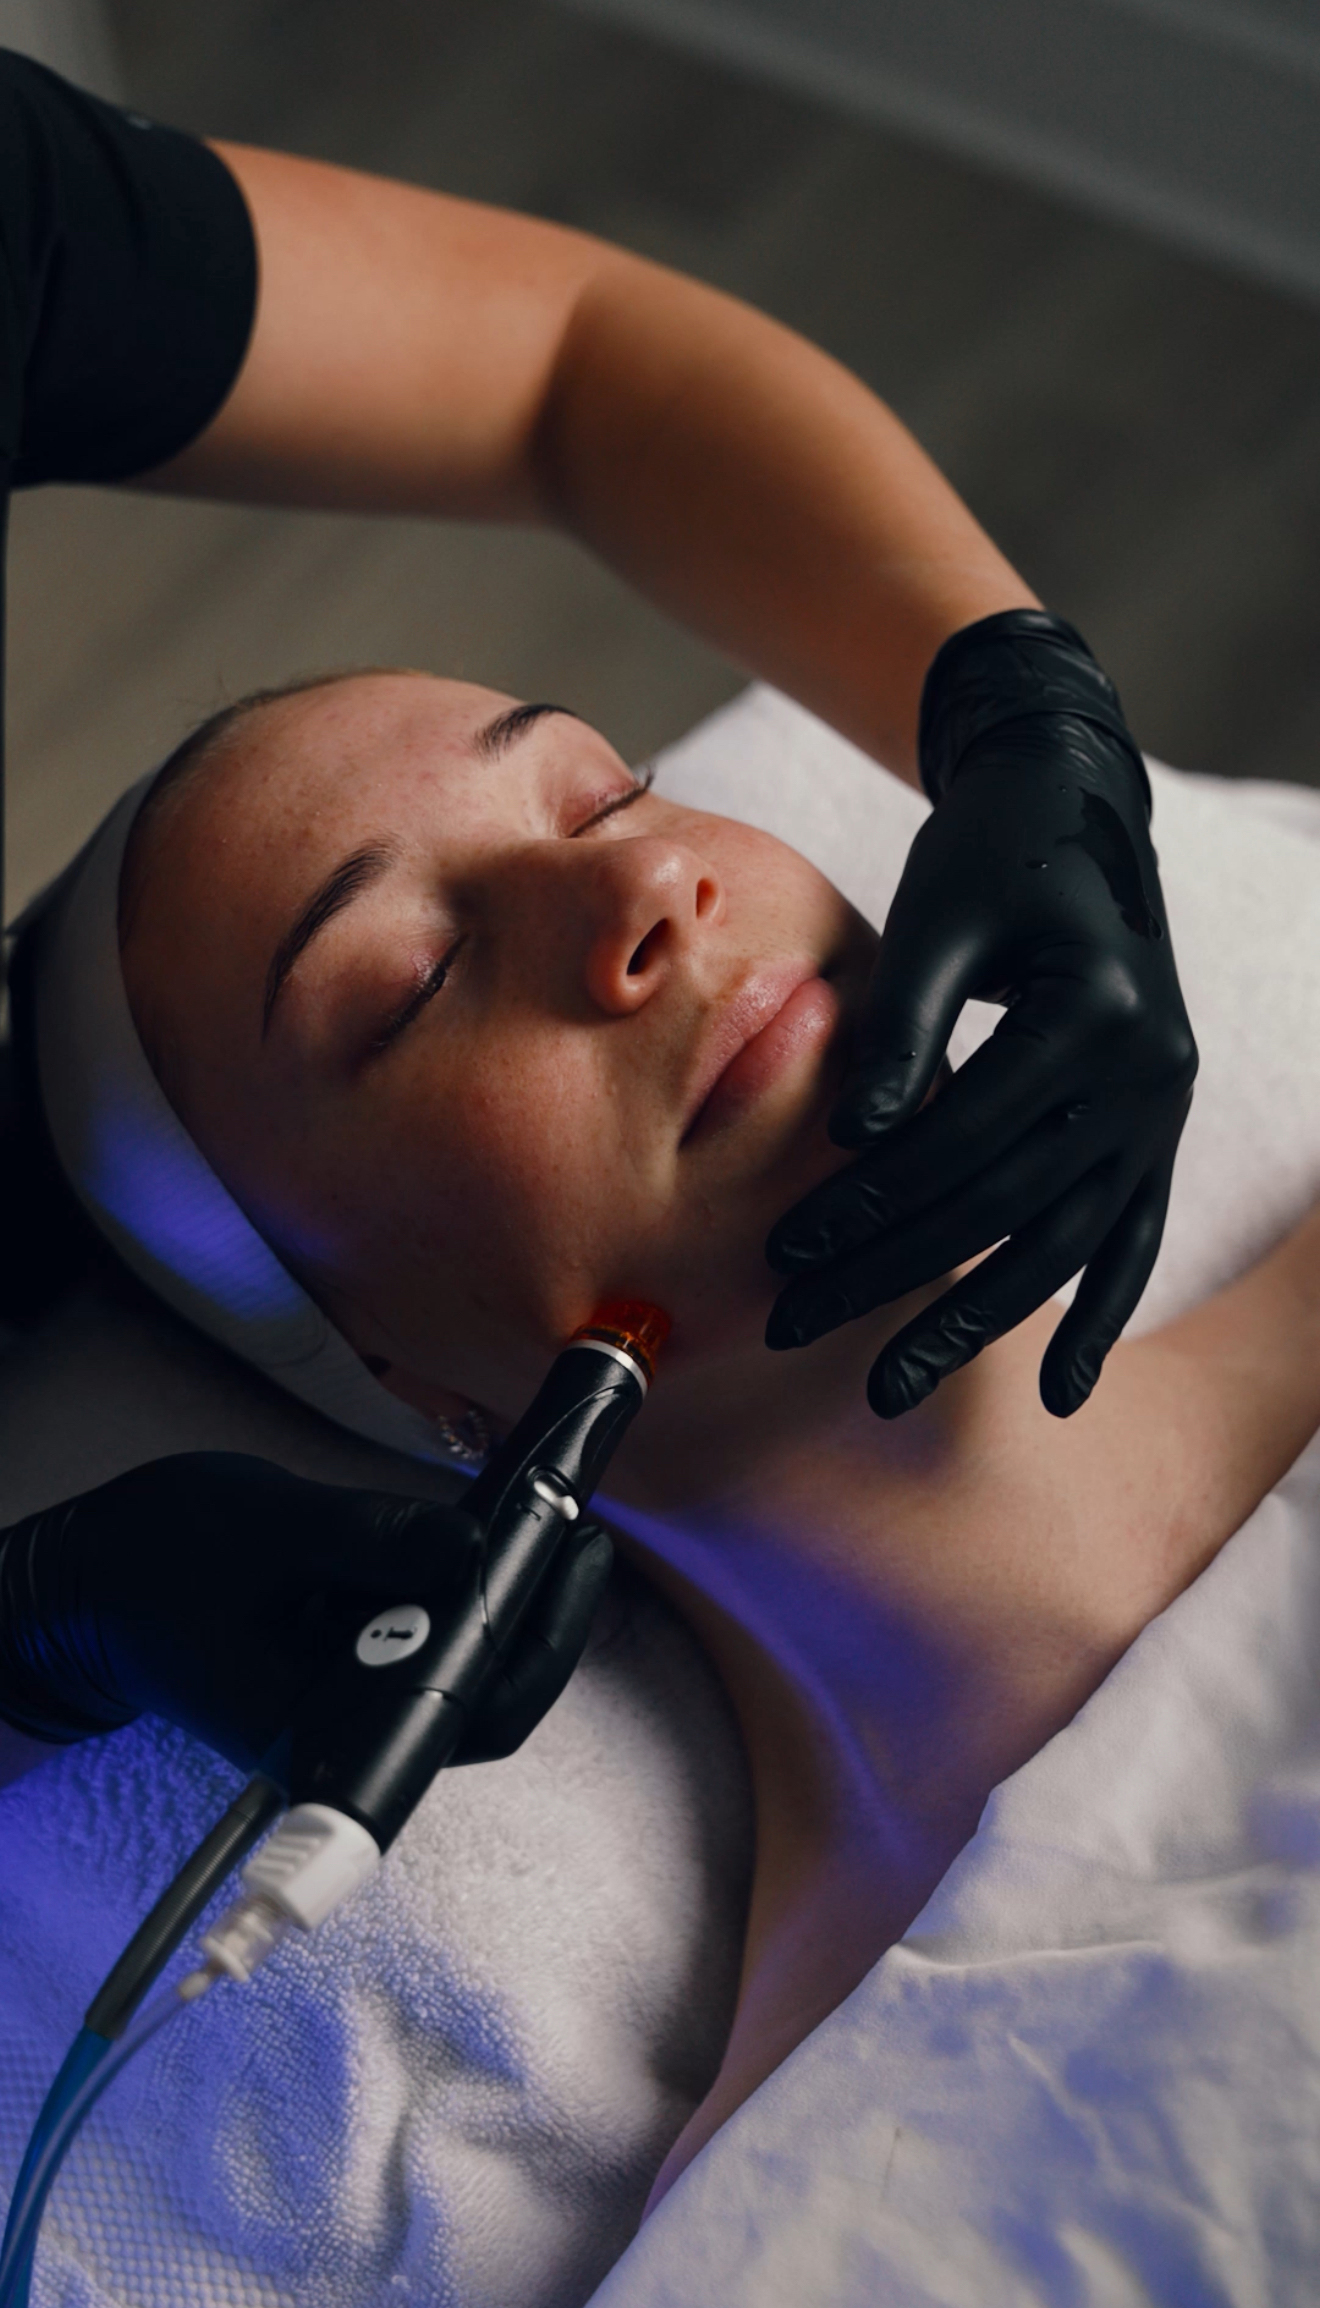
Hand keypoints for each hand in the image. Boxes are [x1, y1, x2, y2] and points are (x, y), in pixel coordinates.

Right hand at [0, 1453, 611, 1767]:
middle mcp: (352, 1730)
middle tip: (578, 1523)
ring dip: (512, 1600)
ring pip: (463, 1668)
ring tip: (550, 1516)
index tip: (575, 1553)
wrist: (95, 1583)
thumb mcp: (268, 1530)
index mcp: (325, 1728)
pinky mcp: (354, 1666)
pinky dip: (466, 1588)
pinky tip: (494, 1531)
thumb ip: (371, 1539)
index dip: (539, 1643)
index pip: (465, 1717)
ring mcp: (355, 1701)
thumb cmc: (163, 1563)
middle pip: (483, 1699)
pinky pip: (431, 1637)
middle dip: (543, 1615)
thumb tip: (474, 1548)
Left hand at [766, 611, 1196, 1418]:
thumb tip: (851, 1140)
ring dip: (973, 1321)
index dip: (871, 1197)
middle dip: (893, 1274)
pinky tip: (1056, 1395)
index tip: (786, 1248)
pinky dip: (1096, 1318)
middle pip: (1004, 1204)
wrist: (1076, 810)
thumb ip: (904, 1026)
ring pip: (1063, 1244)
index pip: (965, 1134)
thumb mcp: (940, 911)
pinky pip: (1131, 1242)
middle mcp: (1148, 1074)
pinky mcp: (1155, 1132)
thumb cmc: (991, 850)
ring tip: (889, 1385)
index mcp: (1098, 1014)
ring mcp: (1161, 1112)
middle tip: (795, 1325)